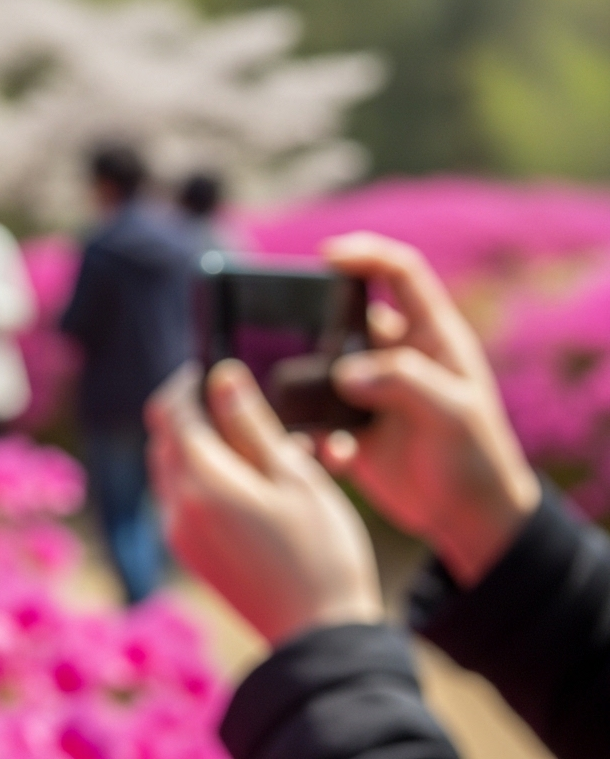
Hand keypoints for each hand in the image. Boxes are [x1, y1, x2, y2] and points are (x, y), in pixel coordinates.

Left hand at [147, 361, 383, 645]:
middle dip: (191, 415)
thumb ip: (250, 423)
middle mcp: (176, 506)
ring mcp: (178, 534)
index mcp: (200, 480)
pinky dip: (199, 480)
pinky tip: (245, 484)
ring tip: (250, 446)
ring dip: (195, 448)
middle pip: (163, 440)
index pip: (172, 412)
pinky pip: (180, 500)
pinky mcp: (189, 554)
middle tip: (236, 405)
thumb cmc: (321, 549)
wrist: (317, 634)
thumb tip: (220, 375)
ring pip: (169, 471)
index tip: (212, 370)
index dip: (187, 383)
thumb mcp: (293, 474)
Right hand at [323, 232, 539, 586]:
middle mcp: (397, 358)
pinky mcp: (352, 429)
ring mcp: (372, 393)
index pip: (400, 274)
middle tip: (298, 347)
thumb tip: (345, 372)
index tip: (327, 255)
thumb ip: (403, 383)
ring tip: (315, 416)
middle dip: (315, 328)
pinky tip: (332, 456)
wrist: (469, 520)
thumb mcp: (452, 413)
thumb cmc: (476, 459)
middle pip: (346, 321)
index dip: (366, 255)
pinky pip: (318, 421)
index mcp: (432, 337)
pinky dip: (316, 437)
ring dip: (310, 392)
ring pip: (322, 373)